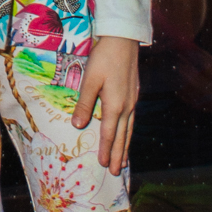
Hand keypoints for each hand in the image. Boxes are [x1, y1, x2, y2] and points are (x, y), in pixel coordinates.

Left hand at [73, 34, 140, 175]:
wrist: (123, 40)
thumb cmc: (104, 58)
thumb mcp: (90, 80)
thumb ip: (84, 103)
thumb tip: (78, 126)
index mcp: (115, 105)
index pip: (109, 134)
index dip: (106, 150)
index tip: (104, 166)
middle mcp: (127, 106)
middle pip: (123, 136)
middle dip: (118, 155)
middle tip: (116, 172)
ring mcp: (132, 100)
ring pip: (129, 129)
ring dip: (126, 146)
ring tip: (124, 160)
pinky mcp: (134, 94)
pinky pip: (131, 120)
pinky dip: (129, 132)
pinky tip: (126, 133)